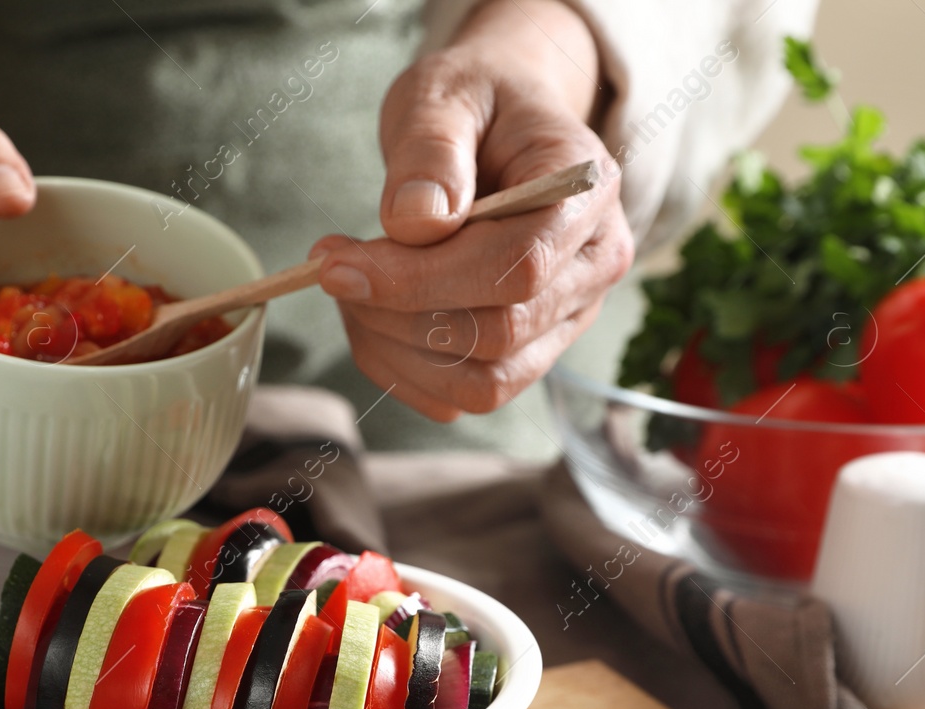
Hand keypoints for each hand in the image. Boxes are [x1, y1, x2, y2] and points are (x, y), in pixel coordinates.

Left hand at [315, 0, 632, 420]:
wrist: (499, 124)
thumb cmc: (475, 104)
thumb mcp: (444, 96)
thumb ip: (431, 151)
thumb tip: (416, 222)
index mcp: (586, 194)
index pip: (517, 267)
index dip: (419, 279)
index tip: (335, 264)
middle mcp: (593, 267)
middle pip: (499, 332)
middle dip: (396, 311)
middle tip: (331, 267)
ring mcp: (567, 319)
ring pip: (483, 381)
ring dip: (394, 349)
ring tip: (349, 288)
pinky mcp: (528, 353)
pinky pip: (463, 396)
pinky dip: (401, 370)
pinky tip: (369, 320)